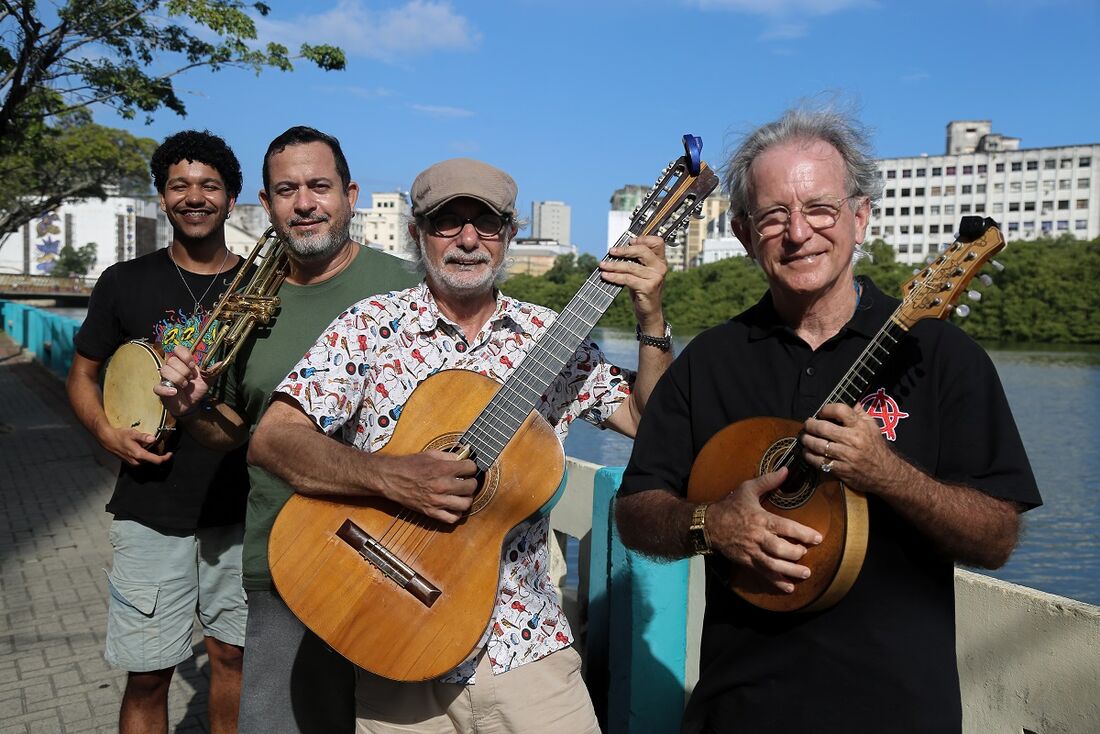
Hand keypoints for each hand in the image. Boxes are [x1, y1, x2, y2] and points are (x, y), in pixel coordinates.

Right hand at [97, 421, 172, 466]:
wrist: (107, 440)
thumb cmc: (120, 435)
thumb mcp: (132, 433)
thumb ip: (143, 437)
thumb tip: (153, 439)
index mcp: (139, 455)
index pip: (156, 460)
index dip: (165, 458)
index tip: (170, 454)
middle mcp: (136, 461)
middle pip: (153, 462)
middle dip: (160, 457)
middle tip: (164, 450)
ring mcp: (133, 463)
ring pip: (147, 462)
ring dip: (153, 457)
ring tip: (156, 449)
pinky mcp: (130, 462)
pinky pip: (142, 462)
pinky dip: (147, 457)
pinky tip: (146, 450)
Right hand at [153, 345, 208, 416]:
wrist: (191, 405)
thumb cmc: (196, 390)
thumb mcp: (206, 380)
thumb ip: (212, 371)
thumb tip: (221, 362)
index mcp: (182, 363)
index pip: (178, 349)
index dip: (185, 355)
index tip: (193, 365)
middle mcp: (172, 368)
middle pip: (172, 360)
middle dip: (184, 370)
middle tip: (190, 378)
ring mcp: (165, 378)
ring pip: (165, 370)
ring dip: (178, 378)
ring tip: (185, 385)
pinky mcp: (160, 389)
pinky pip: (157, 387)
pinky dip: (166, 389)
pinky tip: (175, 392)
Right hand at [374, 450, 480, 523]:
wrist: (391, 478)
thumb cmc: (409, 465)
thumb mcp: (430, 454)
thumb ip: (448, 456)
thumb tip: (462, 458)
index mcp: (442, 469)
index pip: (470, 468)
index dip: (471, 467)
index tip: (468, 468)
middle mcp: (442, 485)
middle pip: (471, 487)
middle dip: (472, 483)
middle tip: (467, 481)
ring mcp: (437, 500)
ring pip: (465, 504)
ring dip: (467, 499)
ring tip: (462, 495)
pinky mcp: (431, 512)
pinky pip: (452, 518)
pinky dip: (456, 513)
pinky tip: (454, 506)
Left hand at [599, 235, 667, 333]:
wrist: (649, 312)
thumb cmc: (642, 289)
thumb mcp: (640, 273)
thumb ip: (634, 260)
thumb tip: (616, 249)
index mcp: (660, 260)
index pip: (657, 242)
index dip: (643, 239)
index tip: (629, 241)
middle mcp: (661, 267)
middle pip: (642, 251)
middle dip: (624, 250)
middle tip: (611, 251)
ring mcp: (656, 277)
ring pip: (631, 266)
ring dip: (614, 265)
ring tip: (602, 265)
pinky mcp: (648, 287)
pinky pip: (627, 279)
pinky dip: (614, 277)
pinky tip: (605, 276)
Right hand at [706, 468, 822, 592]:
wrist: (708, 525)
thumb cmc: (730, 506)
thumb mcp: (747, 489)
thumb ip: (768, 481)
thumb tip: (786, 470)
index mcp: (761, 519)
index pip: (785, 527)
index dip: (803, 533)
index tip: (817, 538)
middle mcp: (758, 537)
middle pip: (780, 549)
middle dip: (796, 553)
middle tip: (806, 553)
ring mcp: (752, 551)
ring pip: (773, 565)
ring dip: (791, 571)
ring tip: (806, 573)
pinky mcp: (747, 561)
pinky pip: (763, 574)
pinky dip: (776, 582)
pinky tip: (789, 587)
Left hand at [801, 403, 901, 495]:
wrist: (886, 473)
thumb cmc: (877, 448)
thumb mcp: (873, 427)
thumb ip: (860, 413)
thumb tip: (851, 401)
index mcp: (861, 426)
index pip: (840, 410)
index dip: (826, 409)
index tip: (821, 412)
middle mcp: (853, 440)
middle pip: (824, 428)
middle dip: (810, 425)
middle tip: (807, 424)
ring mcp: (846, 456)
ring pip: (818, 445)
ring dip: (807, 440)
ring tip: (804, 437)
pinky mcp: (841, 470)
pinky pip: (820, 461)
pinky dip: (809, 456)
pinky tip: (807, 452)